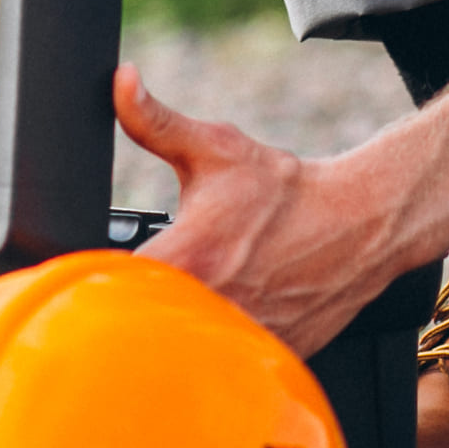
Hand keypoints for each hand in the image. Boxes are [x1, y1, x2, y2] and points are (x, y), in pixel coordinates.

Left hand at [113, 64, 411, 354]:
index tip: (89, 274)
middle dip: (133, 309)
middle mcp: (210, 306)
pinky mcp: (267, 357)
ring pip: (184, 350)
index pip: (110, 289)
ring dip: (176, 332)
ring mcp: (241, 337)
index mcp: (185, 258)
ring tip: (183, 306)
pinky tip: (220, 323)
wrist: (359, 223)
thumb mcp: (215, 148)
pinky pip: (225, 365)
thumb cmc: (284, 190)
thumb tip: (121, 82)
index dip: (91, 283)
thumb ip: (155, 121)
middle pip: (142, 326)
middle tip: (137, 290)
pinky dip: (217, 350)